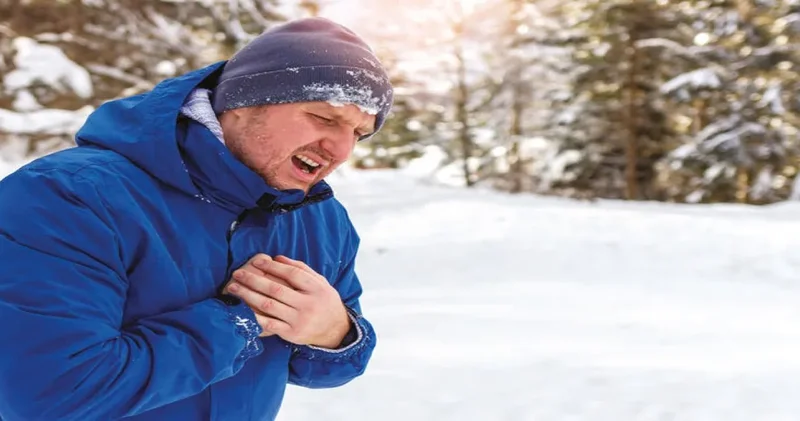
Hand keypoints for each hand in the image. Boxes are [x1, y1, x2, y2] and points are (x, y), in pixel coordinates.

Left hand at [224, 254, 350, 347]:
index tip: (257, 261)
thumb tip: (277, 258)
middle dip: (253, 280)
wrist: (336, 331)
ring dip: (248, 295)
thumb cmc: (324, 302)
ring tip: (234, 288)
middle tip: (237, 274)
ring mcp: (299, 320)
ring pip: (269, 305)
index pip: (292, 274)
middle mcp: (308, 304)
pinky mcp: (292, 334)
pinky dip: (254, 316)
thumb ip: (301, 269)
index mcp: (316, 288)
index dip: (273, 266)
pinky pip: (269, 324)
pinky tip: (241, 309)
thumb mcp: (320, 282)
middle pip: (276, 289)